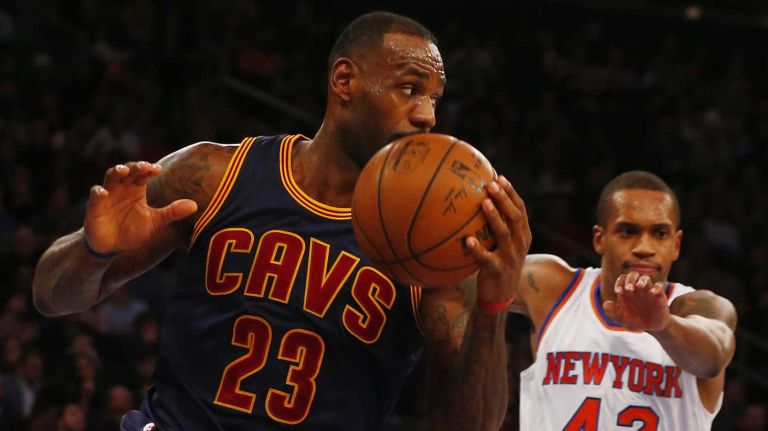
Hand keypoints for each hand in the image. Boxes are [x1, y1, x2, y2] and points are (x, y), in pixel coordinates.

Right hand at [84, 161, 197, 252]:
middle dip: (134, 166)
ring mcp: (107, 195)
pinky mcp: (95, 206)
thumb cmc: (133, 230)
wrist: (113, 246)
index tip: (158, 169)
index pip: (143, 173)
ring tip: (123, 171)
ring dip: (116, 172)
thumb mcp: (155, 222)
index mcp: (136, 188)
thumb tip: (195, 205)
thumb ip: (172, 212)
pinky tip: (103, 193)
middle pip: (127, 170)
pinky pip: (95, 195)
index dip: (149, 168)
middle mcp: (122, 187)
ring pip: (110, 177)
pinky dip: (98, 192)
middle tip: (144, 166)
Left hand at [466, 176, 530, 308]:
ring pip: (505, 234)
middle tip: (491, 185)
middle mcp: (520, 244)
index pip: (520, 210)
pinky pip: (487, 258)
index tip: (500, 178)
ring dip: (494, 217)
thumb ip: (498, 226)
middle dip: (504, 199)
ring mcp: (510, 258)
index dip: (511, 193)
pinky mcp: (498, 270)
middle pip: (515, 217)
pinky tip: (467, 240)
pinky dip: (478, 249)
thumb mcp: (504, 245)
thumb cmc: (499, 263)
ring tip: (483, 203)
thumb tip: (478, 202)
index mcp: (523, 235)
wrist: (500, 296)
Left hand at [604, 272, 670, 331]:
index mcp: (626, 291)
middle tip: (629, 289)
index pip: (622, 280)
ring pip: (646, 278)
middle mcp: (637, 288)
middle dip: (630, 279)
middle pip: (633, 275)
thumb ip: (612, 312)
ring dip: (642, 281)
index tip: (618, 292)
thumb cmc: (634, 321)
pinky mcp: (660, 295)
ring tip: (639, 287)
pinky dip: (657, 287)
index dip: (619, 283)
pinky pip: (659, 286)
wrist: (651, 328)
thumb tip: (606, 304)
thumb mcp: (621, 318)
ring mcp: (648, 291)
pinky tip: (652, 292)